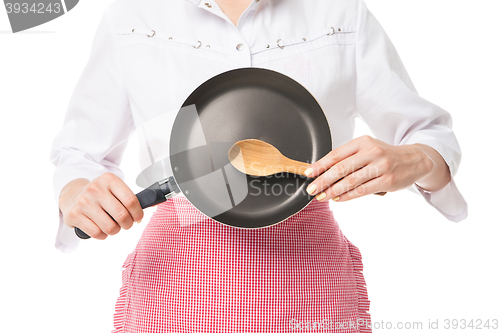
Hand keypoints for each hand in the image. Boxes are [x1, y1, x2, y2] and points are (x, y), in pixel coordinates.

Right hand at [59, 173, 143, 239]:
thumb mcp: (114, 189)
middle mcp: (96, 189)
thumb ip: (130, 198)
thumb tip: (148, 207)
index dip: (138, 213)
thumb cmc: (100, 194)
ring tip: (113, 226)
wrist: (72, 194)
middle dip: (128, 224)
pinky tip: (101, 228)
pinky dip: (102, 235)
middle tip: (126, 224)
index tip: (138, 217)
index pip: (131, 201)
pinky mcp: (74, 215)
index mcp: (109, 180)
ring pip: (110, 227)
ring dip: (115, 230)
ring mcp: (84, 202)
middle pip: (122, 215)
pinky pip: (96, 233)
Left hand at [304, 135, 433, 201]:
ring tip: (322, 197)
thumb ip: (348, 158)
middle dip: (323, 180)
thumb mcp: (367, 149)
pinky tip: (338, 199)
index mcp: (363, 142)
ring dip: (333, 191)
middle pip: (341, 168)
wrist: (414, 160)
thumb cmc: (385, 155)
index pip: (336, 154)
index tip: (308, 173)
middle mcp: (371, 152)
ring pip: (351, 181)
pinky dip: (347, 196)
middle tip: (311, 189)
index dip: (320, 165)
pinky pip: (362, 190)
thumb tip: (323, 171)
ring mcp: (380, 166)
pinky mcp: (387, 181)